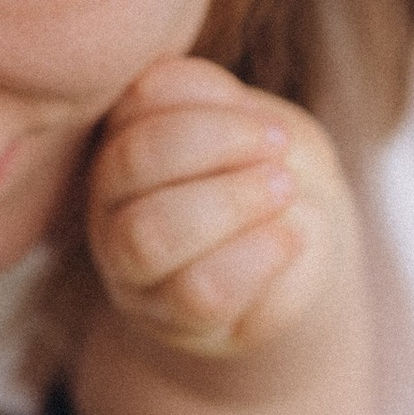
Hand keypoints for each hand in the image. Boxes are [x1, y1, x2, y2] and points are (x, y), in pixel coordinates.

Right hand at [66, 59, 370, 414]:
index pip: (139, 101)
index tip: (272, 130)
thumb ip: (207, 97)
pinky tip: (287, 240)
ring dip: (229, 203)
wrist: (302, 252)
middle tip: (280, 155)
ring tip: (285, 193)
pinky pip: (196, 291)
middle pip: (132, 162)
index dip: (212, 107)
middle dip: (217, 147)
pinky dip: (253, 257)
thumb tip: (166, 94)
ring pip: (147, 233)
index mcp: (125, 133)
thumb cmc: (273, 171)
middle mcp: (111, 201)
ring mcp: (129, 266)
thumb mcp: (252, 116)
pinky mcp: (169, 319)